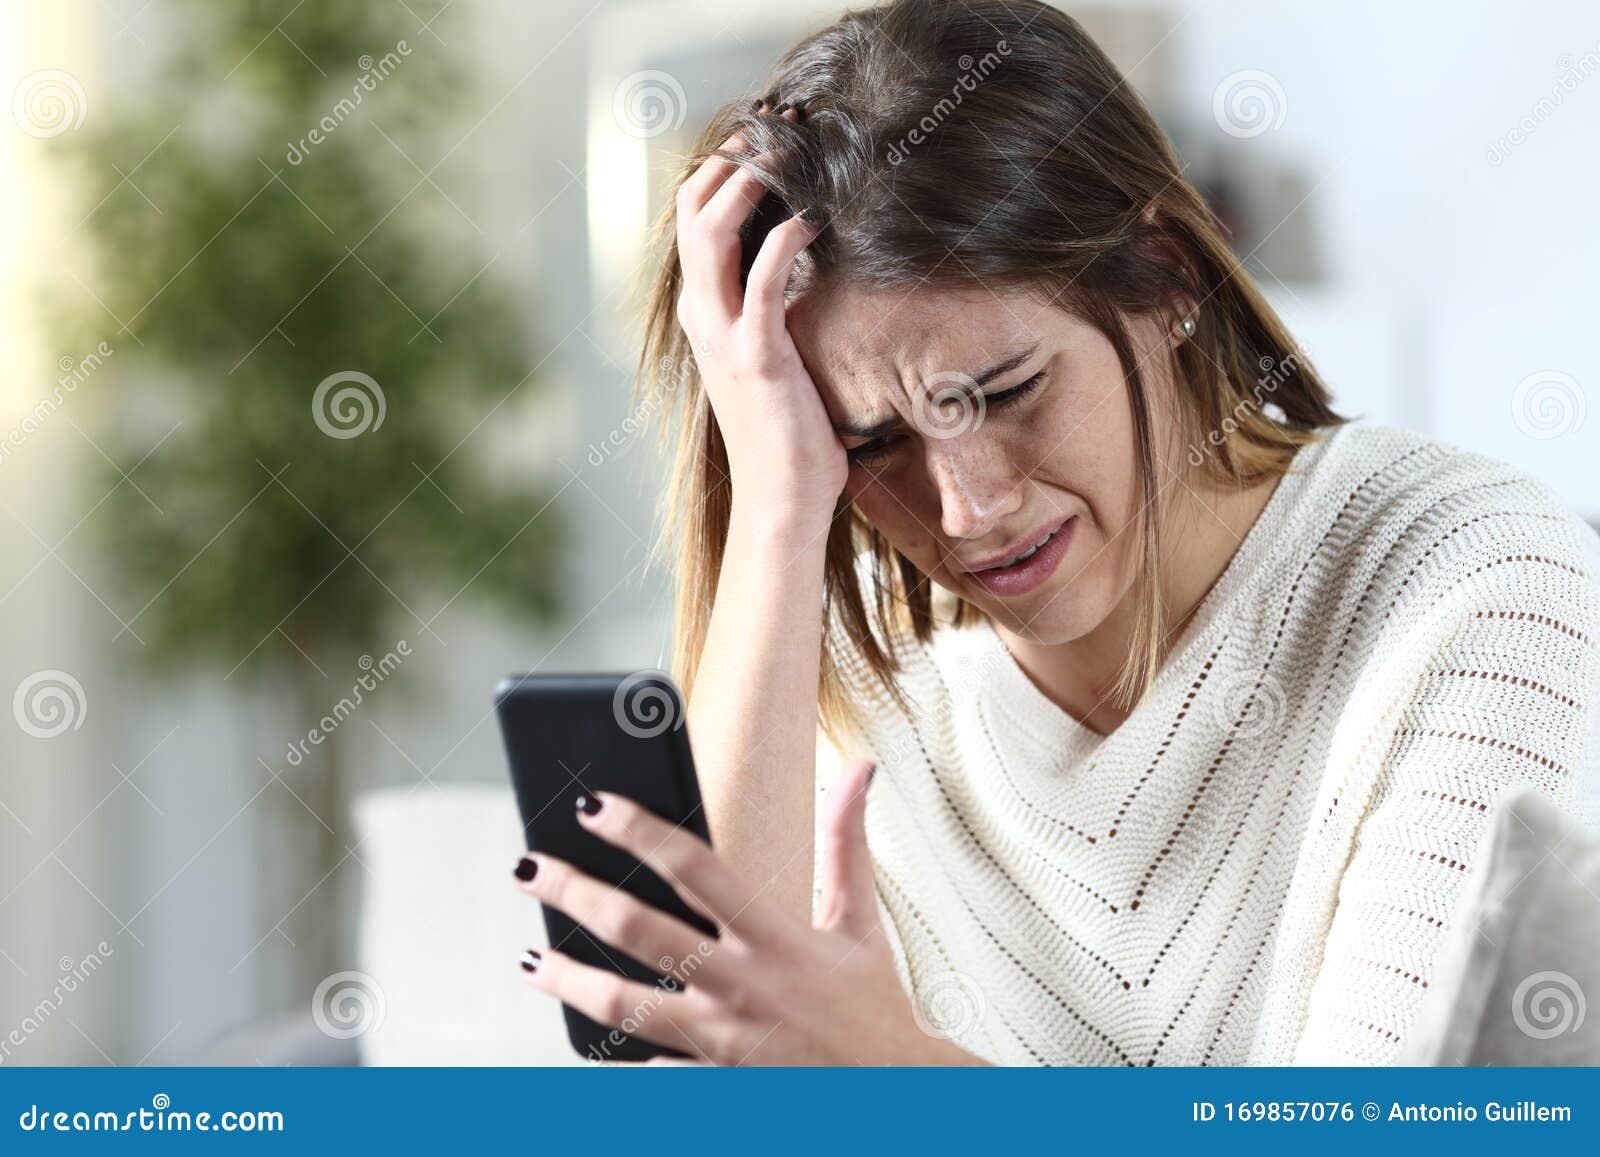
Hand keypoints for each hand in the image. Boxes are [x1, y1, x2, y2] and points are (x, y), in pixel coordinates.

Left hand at [512, 756, 985, 1065]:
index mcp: (777, 935)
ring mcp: (723, 1039)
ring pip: (627, 1006)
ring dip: (570, 980)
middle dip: (577, 894)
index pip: (695, 867)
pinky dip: (618, 1058)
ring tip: (529, 960)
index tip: (593, 804)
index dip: (640, 831)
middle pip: (641, 930)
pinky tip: (585, 1038)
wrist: (899, 1097)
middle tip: (529, 867)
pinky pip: (653, 1072)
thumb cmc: (874, 1004)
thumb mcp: (861, 920)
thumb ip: (847, 840)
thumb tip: (860, 767)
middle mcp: (743, 984)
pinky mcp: (716, 1084)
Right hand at [673, 103, 846, 525]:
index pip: (693, 218)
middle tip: (779, 131)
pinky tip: (815, 221)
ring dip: (748, 183)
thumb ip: (776, 310)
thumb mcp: (774, 358)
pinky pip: (763, 277)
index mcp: (702, 312)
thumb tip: (810, 268)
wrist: (781, 499)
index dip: (724, 171)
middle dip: (731, 159)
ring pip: (709, 228)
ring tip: (787, 157)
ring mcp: (722, 332)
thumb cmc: (790, 434)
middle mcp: (700, 314)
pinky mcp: (756, 353)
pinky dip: (787, 239)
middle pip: (690, 207)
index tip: (771, 142)